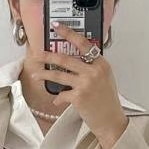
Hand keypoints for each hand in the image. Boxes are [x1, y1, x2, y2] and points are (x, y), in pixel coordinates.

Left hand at [21, 21, 129, 148]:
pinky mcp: (79, 97)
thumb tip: (75, 60)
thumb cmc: (108, 101)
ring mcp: (86, 83)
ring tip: (36, 74)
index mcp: (101, 63)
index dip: (68, 33)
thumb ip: (93, 67)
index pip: (83, 43)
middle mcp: (94, 71)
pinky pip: (62, 94)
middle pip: (66, 59)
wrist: (111, 121)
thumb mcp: (105, 78)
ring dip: (45, 75)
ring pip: (59, 75)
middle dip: (49, 56)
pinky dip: (58, 98)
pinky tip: (57, 101)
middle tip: (38, 54)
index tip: (57, 27)